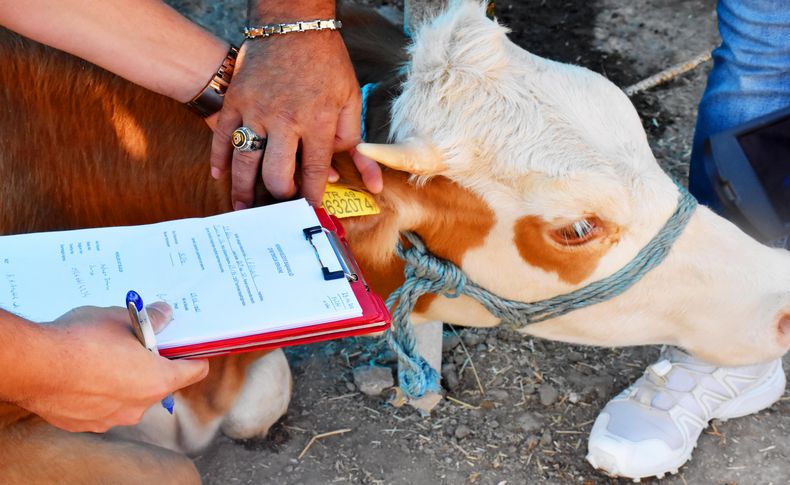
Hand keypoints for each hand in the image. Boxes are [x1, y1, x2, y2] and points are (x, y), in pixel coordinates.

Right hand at [16, 303, 207, 432]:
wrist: (34, 366)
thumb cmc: (81, 340)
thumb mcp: (121, 318)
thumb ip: (150, 319)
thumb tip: (164, 313)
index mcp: (158, 380)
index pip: (194, 371)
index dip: (193, 355)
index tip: (189, 345)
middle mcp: (140, 407)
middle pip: (161, 383)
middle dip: (153, 364)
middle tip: (139, 343)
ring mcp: (112, 419)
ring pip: (131, 396)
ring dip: (126, 379)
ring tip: (106, 356)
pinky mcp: (87, 424)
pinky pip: (103, 406)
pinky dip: (100, 392)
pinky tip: (84, 374)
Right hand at [209, 29, 382, 208]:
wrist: (293, 24)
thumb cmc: (326, 63)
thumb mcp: (351, 99)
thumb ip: (354, 141)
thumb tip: (369, 179)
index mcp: (317, 120)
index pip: (314, 171)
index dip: (312, 194)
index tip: (311, 207)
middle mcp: (284, 120)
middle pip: (277, 174)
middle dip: (280, 196)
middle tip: (281, 204)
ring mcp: (255, 111)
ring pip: (245, 162)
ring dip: (244, 190)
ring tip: (245, 208)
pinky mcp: (235, 101)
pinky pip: (222, 137)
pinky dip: (219, 159)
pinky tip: (221, 176)